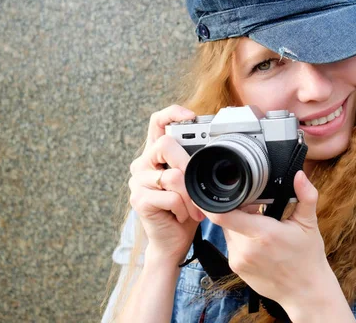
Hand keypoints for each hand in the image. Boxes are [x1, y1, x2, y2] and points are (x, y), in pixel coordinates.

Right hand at [128, 104, 204, 264]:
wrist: (173, 242)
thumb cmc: (186, 209)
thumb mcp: (193, 181)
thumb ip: (196, 162)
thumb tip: (218, 144)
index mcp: (155, 154)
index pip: (157, 122)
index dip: (172, 113)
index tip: (192, 117)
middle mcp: (142, 164)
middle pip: (165, 146)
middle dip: (189, 165)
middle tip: (200, 183)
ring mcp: (138, 182)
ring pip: (173, 176)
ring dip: (191, 196)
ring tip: (194, 209)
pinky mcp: (139, 200)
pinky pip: (171, 197)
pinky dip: (184, 209)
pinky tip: (182, 216)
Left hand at [200, 171, 334, 309]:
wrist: (305, 292)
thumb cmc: (307, 258)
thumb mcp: (309, 224)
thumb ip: (306, 196)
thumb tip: (299, 175)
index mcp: (263, 233)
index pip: (224, 216)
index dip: (212, 202)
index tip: (212, 190)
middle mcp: (246, 248)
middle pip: (227, 219)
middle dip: (238, 209)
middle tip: (258, 208)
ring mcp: (238, 260)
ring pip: (227, 231)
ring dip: (238, 224)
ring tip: (260, 225)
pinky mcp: (236, 268)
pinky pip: (231, 245)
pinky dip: (240, 238)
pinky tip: (258, 242)